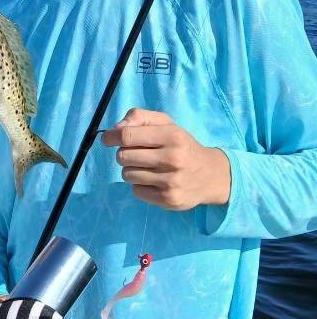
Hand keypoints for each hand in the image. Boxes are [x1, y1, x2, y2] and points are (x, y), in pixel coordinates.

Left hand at [101, 108, 230, 209]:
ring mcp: (171, 182)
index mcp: (172, 136)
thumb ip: (139, 118)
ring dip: (132, 170)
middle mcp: (173, 159)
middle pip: (123, 156)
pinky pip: (136, 191)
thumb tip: (115, 130)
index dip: (112, 137)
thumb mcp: (166, 124)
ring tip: (149, 168)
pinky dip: (140, 186)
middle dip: (124, 154)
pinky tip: (155, 181)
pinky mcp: (168, 200)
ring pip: (127, 175)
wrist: (211, 175)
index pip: (127, 136)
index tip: (107, 139)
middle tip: (137, 154)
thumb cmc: (181, 145)